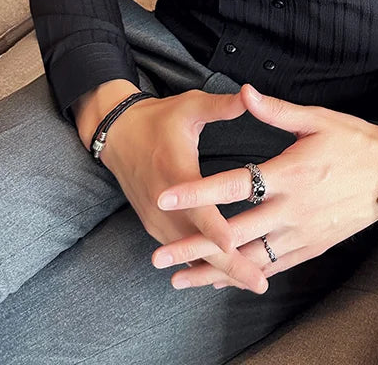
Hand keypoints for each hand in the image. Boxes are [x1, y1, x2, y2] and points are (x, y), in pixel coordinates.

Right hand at [99, 87, 268, 293]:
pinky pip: (180, 249)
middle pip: (197, 242)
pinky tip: (226, 276)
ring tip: (252, 281)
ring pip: (189, 252)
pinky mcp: (155, 224)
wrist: (118, 134)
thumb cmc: (160, 118)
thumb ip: (221, 106)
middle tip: (259, 282)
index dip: (214, 228)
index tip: (233, 244)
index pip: (196, 207)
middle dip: (228, 264)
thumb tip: (250, 95)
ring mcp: (156, 218)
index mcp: (175, 173)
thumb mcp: (190, 106)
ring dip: (218, 269)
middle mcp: (163, 203)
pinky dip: (202, 264)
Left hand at [149, 84, 377, 289]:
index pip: (235, 183)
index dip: (198, 190)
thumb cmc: (355, 142)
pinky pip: (275, 266)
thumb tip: (244, 92)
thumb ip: (276, 111)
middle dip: (194, 245)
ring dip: (214, 270)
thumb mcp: (318, 120)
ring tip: (179, 279)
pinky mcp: (313, 246)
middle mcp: (293, 208)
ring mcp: (303, 232)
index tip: (165, 195)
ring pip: (251, 257)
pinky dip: (247, 275)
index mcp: (290, 173)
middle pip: (235, 231)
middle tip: (158, 257)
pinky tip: (224, 281)